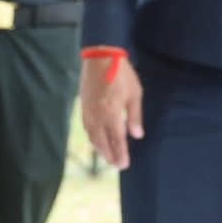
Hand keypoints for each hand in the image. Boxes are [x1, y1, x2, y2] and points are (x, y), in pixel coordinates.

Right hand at [81, 54, 144, 169]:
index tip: (124, 165)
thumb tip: (137, 135)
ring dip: (100, 148)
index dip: (121, 154)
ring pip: (93, 136)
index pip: (117, 141)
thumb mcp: (135, 94)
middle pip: (102, 142)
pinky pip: (87, 127)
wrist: (100, 57)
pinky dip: (92, 137)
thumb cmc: (122, 74)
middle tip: (116, 165)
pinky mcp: (84, 105)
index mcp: (112, 114)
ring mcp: (89, 111)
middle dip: (110, 155)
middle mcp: (98, 116)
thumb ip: (135, 116)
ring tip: (106, 156)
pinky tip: (96, 139)